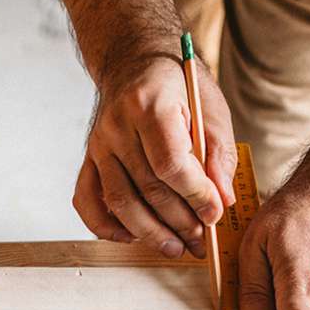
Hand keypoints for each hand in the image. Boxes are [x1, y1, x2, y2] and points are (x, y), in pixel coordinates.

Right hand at [74, 52, 235, 258]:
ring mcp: (98, 146)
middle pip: (147, 188)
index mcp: (150, 106)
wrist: (134, 62)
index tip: (214, 213)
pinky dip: (105, 226)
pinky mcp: (88, 160)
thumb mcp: (209, 107)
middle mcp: (117, 127)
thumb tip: (222, 199)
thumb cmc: (177, 85)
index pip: (170, 163)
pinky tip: (130, 236)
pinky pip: (87, 201)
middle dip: (178, 221)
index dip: (195, 194)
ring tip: (175, 248)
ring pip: (118, 201)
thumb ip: (219, 152)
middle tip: (201, 240)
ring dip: (148, 232)